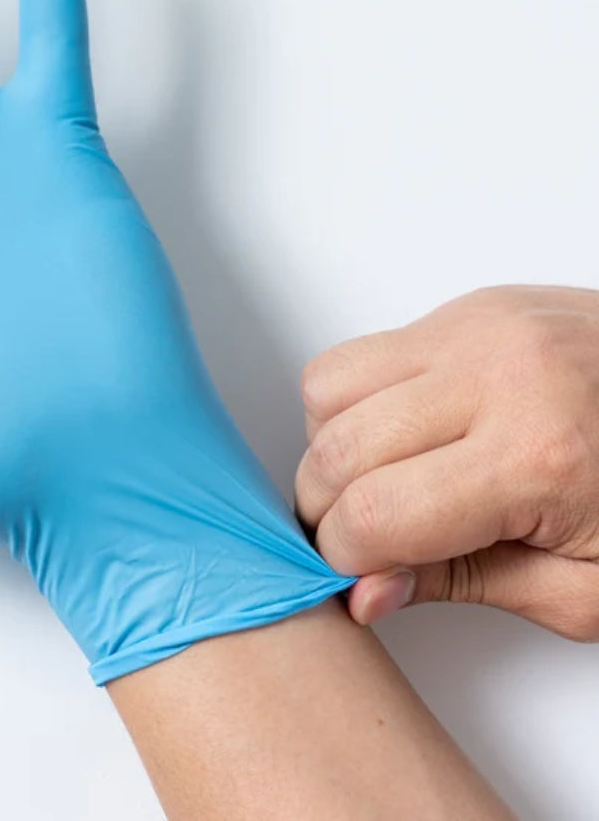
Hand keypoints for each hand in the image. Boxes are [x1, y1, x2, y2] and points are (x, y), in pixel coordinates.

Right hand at [296, 284, 598, 638]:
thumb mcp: (590, 587)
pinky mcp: (470, 307)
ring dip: (333, 446)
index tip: (361, 573)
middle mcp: (497, 376)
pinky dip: (357, 400)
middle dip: (327, 509)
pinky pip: (361, 352)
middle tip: (365, 537)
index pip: (374, 516)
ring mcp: (478, 329)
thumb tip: (365, 591)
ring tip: (384, 478)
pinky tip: (406, 432)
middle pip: (336, 450)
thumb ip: (465, 583)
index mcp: (536, 457)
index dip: (346, 559)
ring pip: (328, 390)